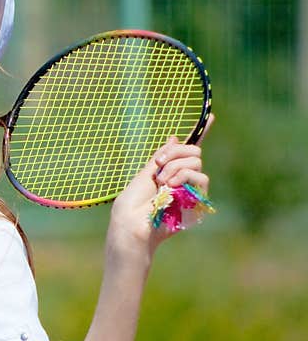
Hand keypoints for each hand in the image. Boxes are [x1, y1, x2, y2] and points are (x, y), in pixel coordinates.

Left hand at [107, 113, 214, 260]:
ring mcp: (189, 188)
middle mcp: (180, 177)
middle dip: (175, 152)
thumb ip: (161, 158)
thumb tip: (173, 137)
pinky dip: (184, 176)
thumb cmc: (131, 205)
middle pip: (193, 150)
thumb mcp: (143, 175)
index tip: (210, 116)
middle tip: (159, 165)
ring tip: (162, 181)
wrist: (133, 224)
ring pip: (197, 160)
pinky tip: (171, 186)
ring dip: (176, 167)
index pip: (184, 150)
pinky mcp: (197, 199)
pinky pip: (200, 175)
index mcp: (165, 170)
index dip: (199, 133)